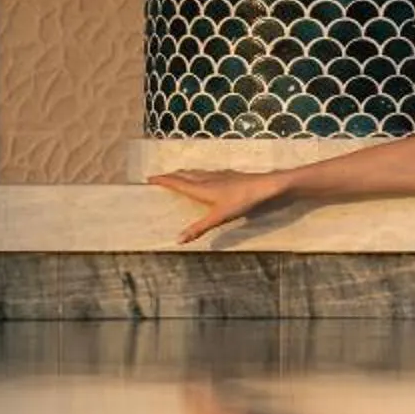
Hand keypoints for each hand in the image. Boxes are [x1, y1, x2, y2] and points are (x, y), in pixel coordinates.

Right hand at [148, 168, 283, 243]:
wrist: (265, 186)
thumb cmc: (242, 200)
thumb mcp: (219, 217)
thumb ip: (199, 228)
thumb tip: (178, 240)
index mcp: (200, 188)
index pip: (176, 182)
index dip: (162, 180)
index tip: (149, 178)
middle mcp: (206, 178)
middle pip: (183, 175)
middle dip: (170, 176)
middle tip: (160, 178)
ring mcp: (219, 175)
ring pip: (196, 173)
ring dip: (184, 174)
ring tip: (178, 176)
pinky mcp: (229, 175)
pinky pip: (208, 173)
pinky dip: (199, 174)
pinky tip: (207, 177)